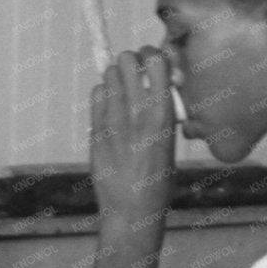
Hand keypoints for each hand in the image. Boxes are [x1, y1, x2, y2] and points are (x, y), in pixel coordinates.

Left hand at [89, 48, 175, 228]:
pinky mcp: (96, 130)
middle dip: (131, 61)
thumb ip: (162, 112)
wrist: (133, 211)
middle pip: (127, 60)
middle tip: (135, 72)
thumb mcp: (170, 142)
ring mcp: (113, 121)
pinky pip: (96, 95)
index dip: (153, 55)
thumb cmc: (158, 181)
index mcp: (164, 115)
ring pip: (108, 75)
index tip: (153, 62)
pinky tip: (110, 108)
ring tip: (122, 91)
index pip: (156, 62)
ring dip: (116, 77)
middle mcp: (138, 113)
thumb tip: (157, 86)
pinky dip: (102, 95)